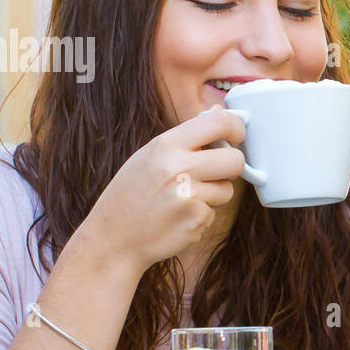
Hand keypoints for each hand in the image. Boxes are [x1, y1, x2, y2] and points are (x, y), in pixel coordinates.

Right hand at [75, 108, 249, 277]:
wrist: (113, 238)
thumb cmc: (132, 194)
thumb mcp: (150, 155)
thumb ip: (187, 136)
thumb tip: (220, 111)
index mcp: (166, 145)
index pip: (218, 123)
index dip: (236, 127)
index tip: (236, 135)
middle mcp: (179, 168)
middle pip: (235, 159)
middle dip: (232, 166)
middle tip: (218, 171)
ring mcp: (189, 196)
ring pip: (228, 189)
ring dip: (215, 194)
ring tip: (184, 198)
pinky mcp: (196, 220)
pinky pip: (215, 212)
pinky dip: (201, 215)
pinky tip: (178, 217)